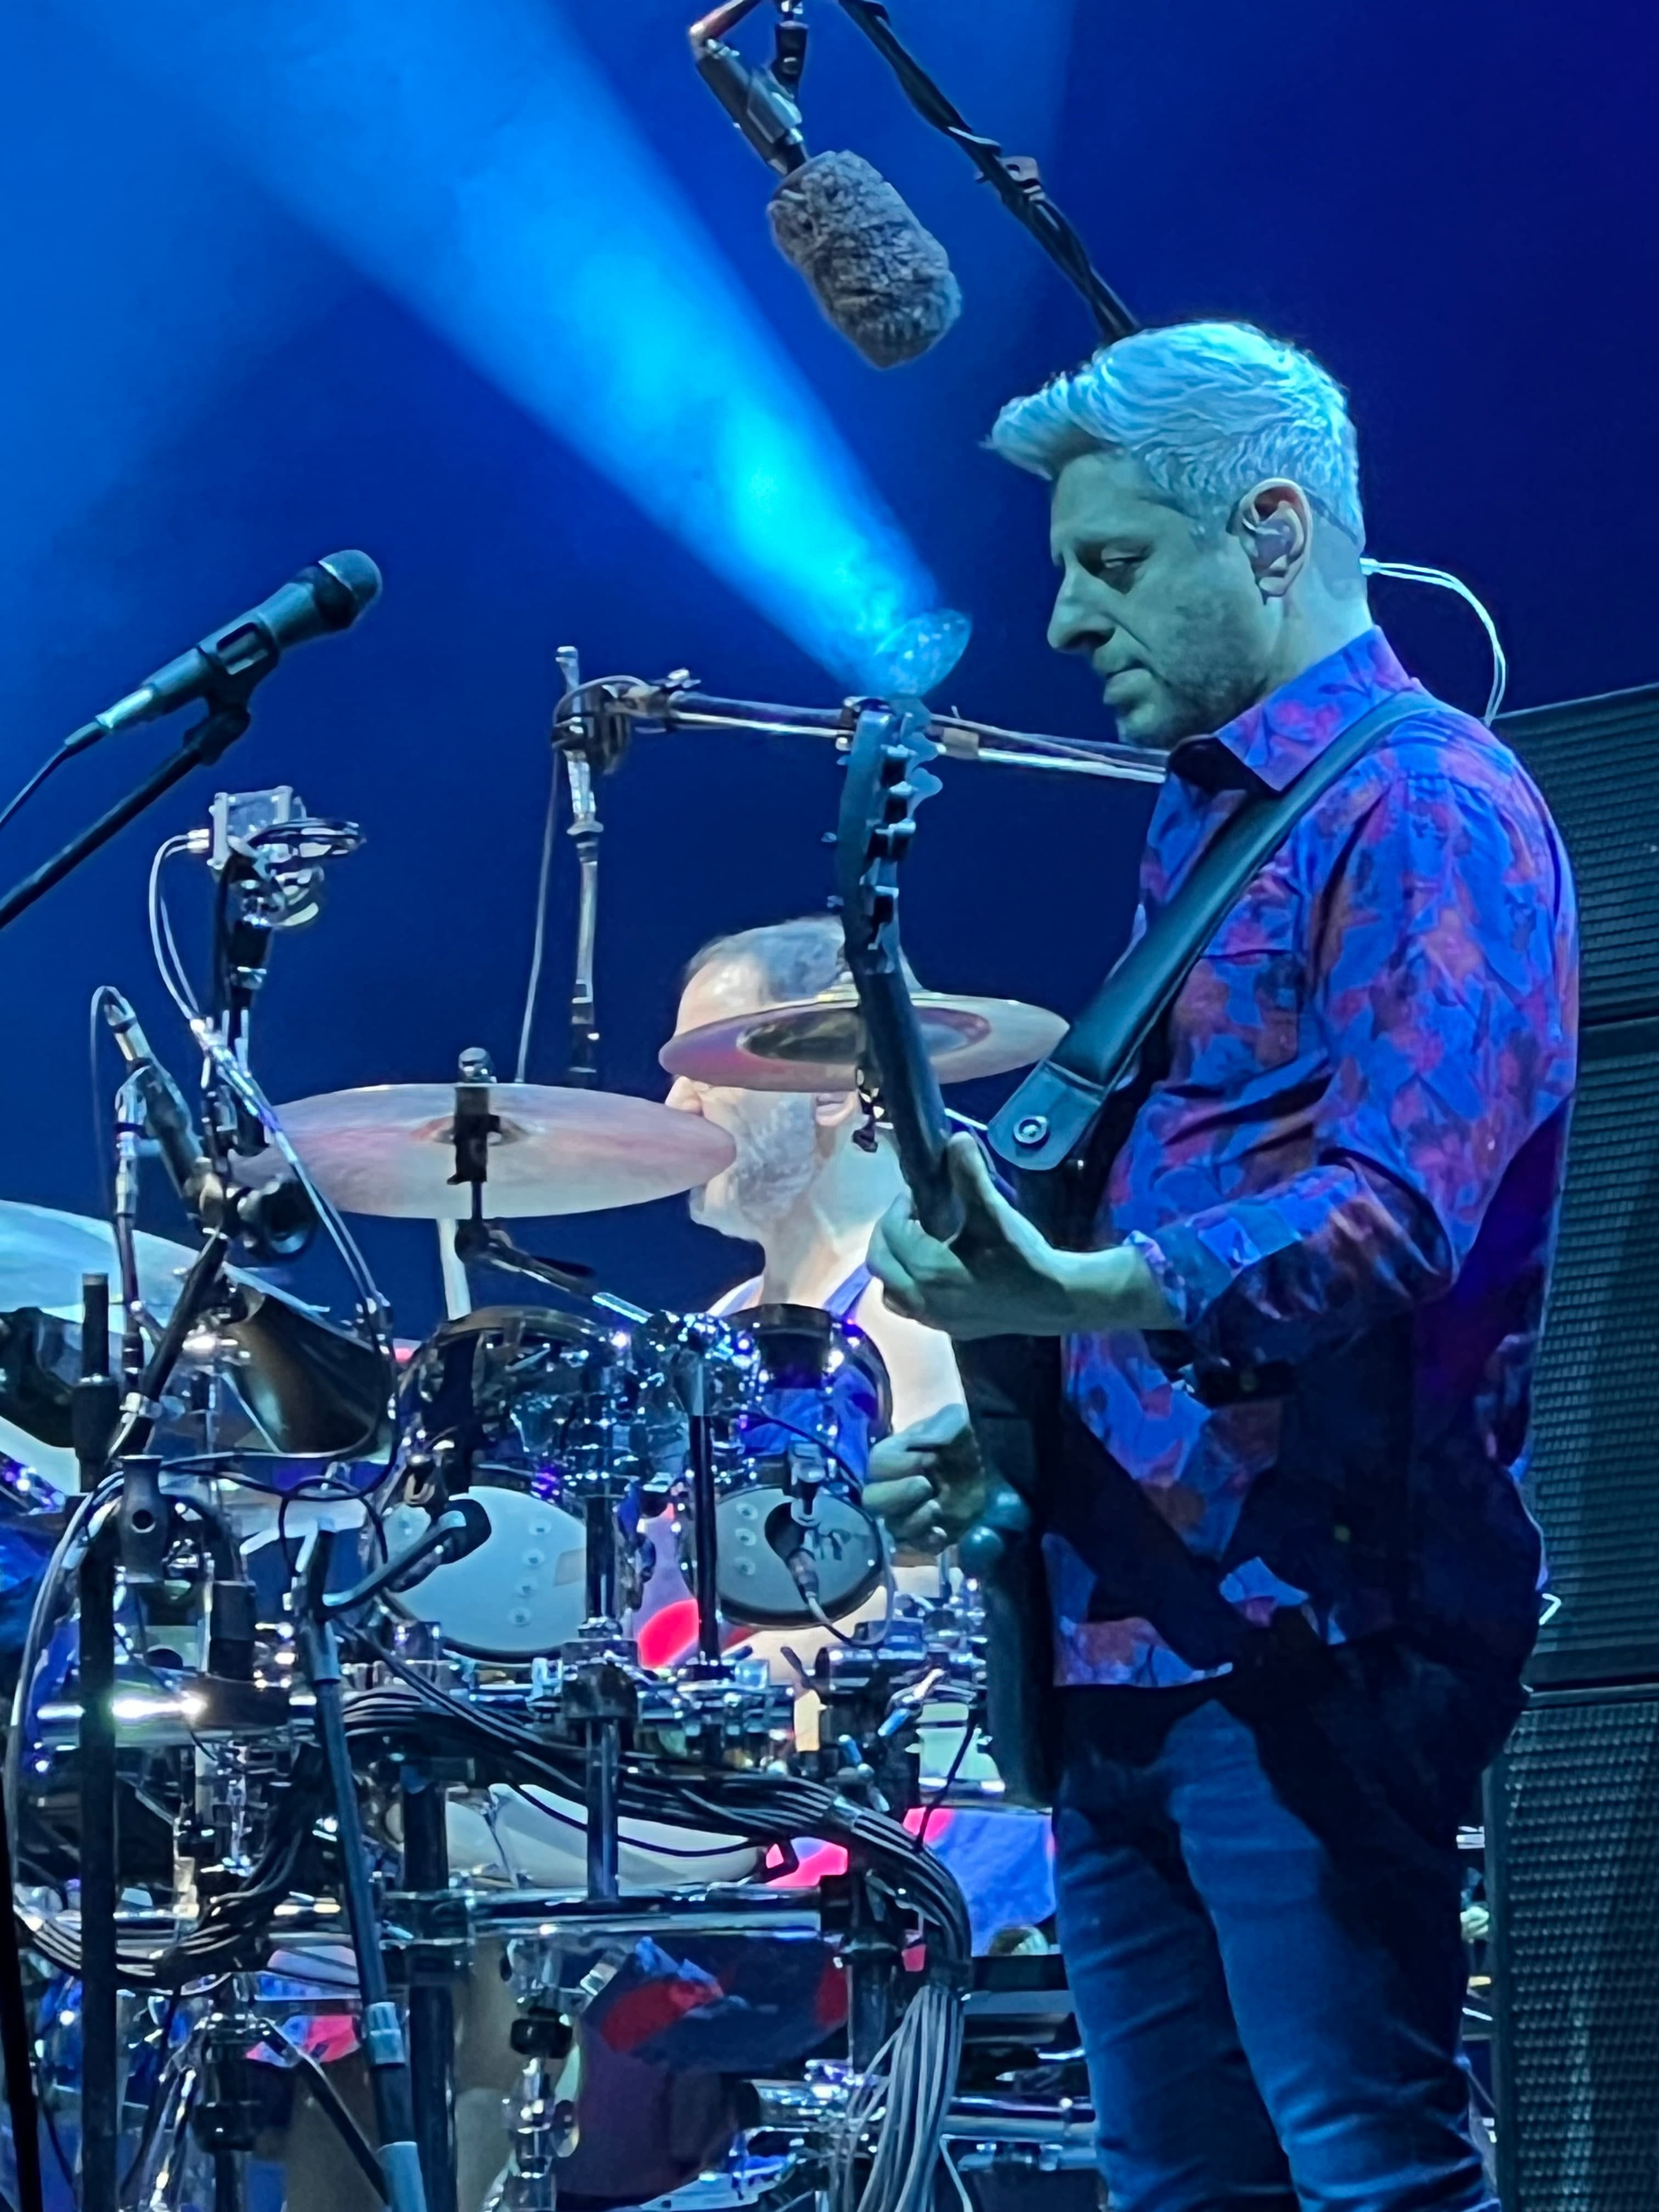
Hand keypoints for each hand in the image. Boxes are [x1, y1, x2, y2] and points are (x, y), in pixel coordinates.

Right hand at [862, 1404, 986, 1554]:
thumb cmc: (954, 1444)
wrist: (973, 1471)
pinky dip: (927, 1543)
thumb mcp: (954, 1424)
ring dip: (914, 1520)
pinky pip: (914, 1548)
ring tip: (937, 1507)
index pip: (877, 1465)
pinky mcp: (922, 1537)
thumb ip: (944, 1426)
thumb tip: (928, 1443)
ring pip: (892, 1527)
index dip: (900, 1464)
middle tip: (926, 1485)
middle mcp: (887, 1490)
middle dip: (898, 1494)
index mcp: (888, 1459)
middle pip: (872, 1501)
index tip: (930, 1457)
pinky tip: (941, 1533)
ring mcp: (902, 1516)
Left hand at [867, 1135, 1180, 1340]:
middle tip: (910, 1216)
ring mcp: (934, 1318)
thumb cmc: (1022, 1256)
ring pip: (890, 1290)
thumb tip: (956, 1139)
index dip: (899, 1207)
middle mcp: (921, 1298)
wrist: (1055, 1299)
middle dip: (888, 1234)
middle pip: (880, 1262)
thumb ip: (970, 1174)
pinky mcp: (949, 1329)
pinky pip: (910, 1309)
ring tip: (915, 1244)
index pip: (892, 1231)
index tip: (916, 1196)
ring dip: (893, 1265)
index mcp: (927, 1268)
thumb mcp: (993, 1212)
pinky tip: (930, 1274)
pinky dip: (908, 1289)